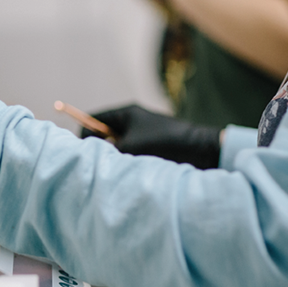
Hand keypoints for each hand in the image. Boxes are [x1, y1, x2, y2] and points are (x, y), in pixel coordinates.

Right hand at [82, 105, 220, 168]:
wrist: (202, 149)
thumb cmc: (165, 143)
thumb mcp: (131, 146)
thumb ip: (107, 149)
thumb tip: (89, 154)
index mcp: (126, 113)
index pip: (93, 119)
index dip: (85, 134)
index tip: (85, 151)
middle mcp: (132, 121)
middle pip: (103, 134)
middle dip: (100, 148)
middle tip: (101, 162)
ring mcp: (141, 134)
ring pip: (116, 147)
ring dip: (115, 158)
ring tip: (120, 169)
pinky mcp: (150, 148)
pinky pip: (129, 155)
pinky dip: (126, 163)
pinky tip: (130, 173)